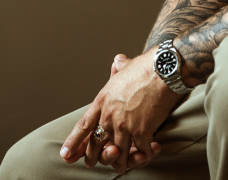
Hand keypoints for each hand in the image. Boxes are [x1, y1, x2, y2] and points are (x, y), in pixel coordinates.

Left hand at [61, 53, 181, 173]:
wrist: (162, 71)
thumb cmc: (145, 67)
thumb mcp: (124, 67)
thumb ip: (118, 68)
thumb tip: (118, 61)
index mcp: (102, 100)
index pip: (83, 126)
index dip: (73, 142)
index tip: (65, 154)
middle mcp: (109, 115)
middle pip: (96, 143)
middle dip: (93, 157)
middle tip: (92, 164)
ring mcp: (124, 125)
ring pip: (118, 152)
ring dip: (120, 162)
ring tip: (121, 167)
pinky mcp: (142, 131)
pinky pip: (140, 151)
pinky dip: (144, 154)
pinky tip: (148, 152)